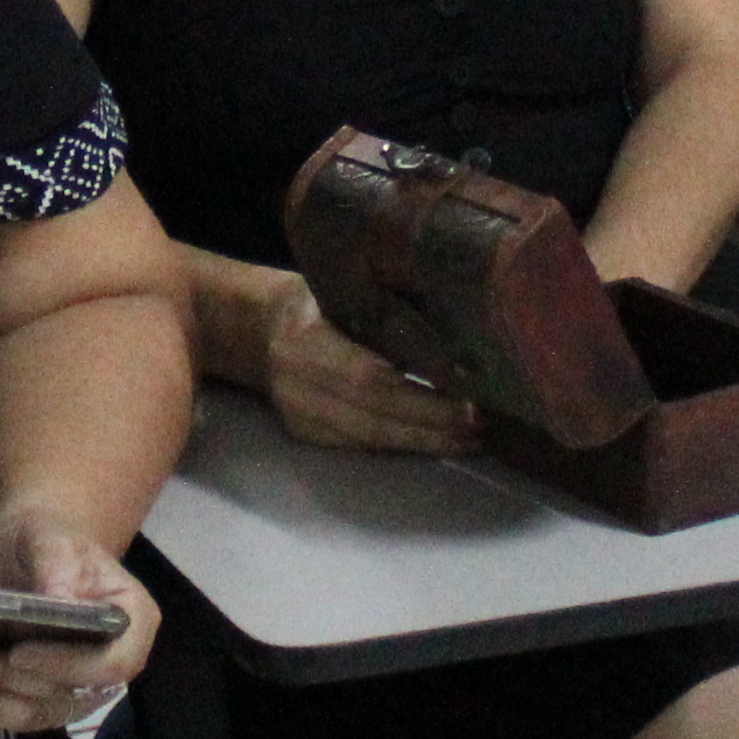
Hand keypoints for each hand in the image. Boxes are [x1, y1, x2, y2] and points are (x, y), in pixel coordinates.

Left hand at [0, 510, 160, 738]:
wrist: (22, 555)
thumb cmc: (47, 539)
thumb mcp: (50, 539)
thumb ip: (56, 564)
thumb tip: (57, 598)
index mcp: (132, 621)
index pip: (114, 662)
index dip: (69, 666)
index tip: (19, 654)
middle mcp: (112, 662)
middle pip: (70, 692)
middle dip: (13, 683)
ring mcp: (79, 685)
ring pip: (41, 711)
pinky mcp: (46, 698)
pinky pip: (21, 716)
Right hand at [245, 272, 477, 455]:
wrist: (257, 330)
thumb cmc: (314, 300)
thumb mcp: (344, 293)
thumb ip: (384, 318)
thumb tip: (452, 344)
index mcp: (309, 340)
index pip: (370, 377)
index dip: (420, 397)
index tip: (467, 402)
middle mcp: (300, 384)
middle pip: (375, 416)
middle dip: (433, 426)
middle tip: (481, 427)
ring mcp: (299, 415)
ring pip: (370, 438)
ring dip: (425, 443)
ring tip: (470, 441)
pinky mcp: (306, 434)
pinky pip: (360, 445)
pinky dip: (402, 445)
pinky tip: (437, 443)